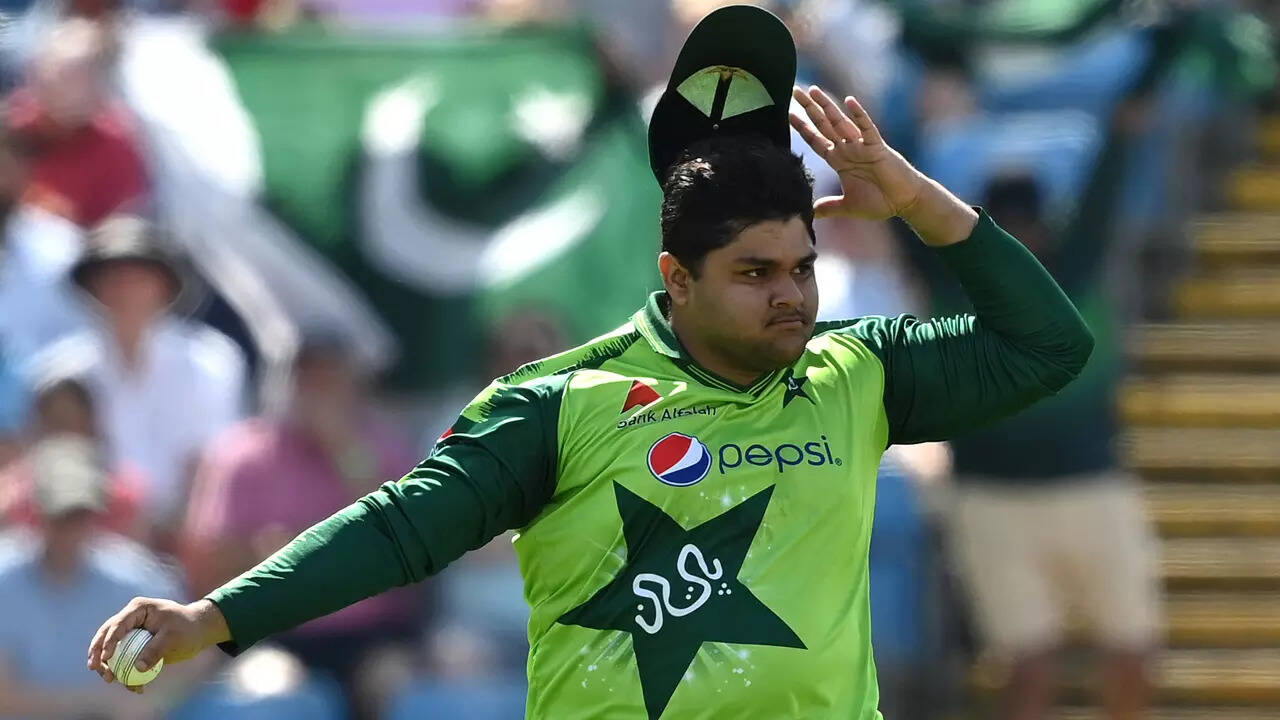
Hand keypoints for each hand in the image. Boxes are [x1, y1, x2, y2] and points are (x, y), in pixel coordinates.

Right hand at [87, 598, 229, 692]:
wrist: (198, 631)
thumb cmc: (187, 627)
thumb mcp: (173, 636)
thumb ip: (155, 650)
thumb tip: (138, 668)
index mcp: (138, 609)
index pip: (117, 624)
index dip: (108, 641)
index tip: (105, 657)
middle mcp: (130, 619)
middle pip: (106, 635)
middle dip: (98, 653)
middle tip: (95, 668)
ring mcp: (130, 632)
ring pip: (111, 649)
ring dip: (107, 665)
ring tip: (110, 679)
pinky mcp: (134, 646)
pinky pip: (124, 659)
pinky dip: (125, 672)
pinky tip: (132, 686)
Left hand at [790, 84, 977, 245]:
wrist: (904, 202)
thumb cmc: (879, 201)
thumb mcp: (847, 206)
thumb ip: (829, 207)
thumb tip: (810, 213)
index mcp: (839, 160)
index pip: (816, 140)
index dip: (803, 128)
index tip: (788, 114)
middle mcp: (848, 149)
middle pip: (824, 125)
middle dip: (809, 109)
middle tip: (795, 91)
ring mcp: (861, 146)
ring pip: (840, 122)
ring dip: (827, 106)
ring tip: (813, 91)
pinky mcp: (877, 147)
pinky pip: (867, 128)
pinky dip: (859, 115)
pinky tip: (849, 101)